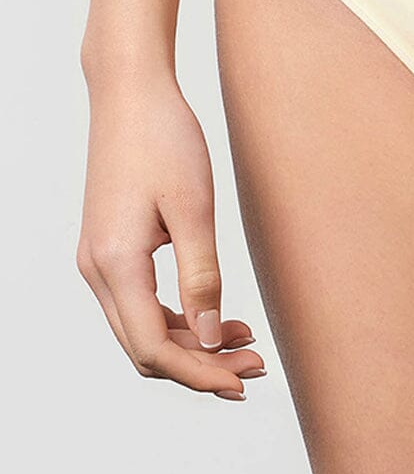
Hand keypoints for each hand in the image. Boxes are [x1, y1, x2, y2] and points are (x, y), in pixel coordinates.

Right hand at [77, 67, 263, 398]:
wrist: (130, 93)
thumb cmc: (164, 139)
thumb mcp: (194, 210)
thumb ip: (202, 277)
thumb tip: (210, 335)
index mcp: (116, 263)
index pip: (154, 348)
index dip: (200, 372)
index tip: (243, 379)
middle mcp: (98, 270)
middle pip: (146, 349)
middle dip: (201, 365)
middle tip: (255, 364)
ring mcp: (100, 262)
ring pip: (144, 331)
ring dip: (193, 345)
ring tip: (247, 341)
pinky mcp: (112, 252)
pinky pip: (142, 306)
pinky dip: (181, 320)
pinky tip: (221, 316)